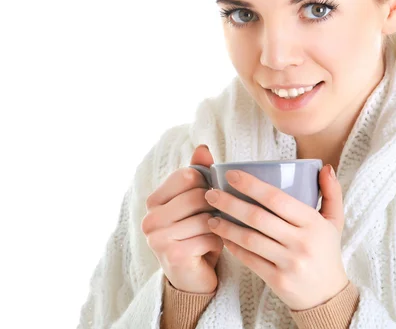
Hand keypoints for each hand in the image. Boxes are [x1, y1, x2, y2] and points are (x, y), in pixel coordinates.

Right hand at [141, 144, 223, 293]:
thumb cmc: (196, 233)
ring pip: (205, 217)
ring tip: (217, 231)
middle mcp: (149, 218)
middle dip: (215, 205)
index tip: (210, 195)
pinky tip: (214, 246)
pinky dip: (219, 241)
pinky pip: (209, 237)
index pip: (187, 175)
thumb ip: (199, 173)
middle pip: (197, 195)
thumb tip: (203, 147)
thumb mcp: (197, 201)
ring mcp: (157, 238)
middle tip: (218, 216)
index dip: (207, 183)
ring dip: (218, 225)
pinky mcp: (172, 255)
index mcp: (154, 200)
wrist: (193, 276)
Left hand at [204, 164, 347, 310]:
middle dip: (230, 203)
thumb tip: (325, 167)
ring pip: (249, 239)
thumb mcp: (335, 221)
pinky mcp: (278, 280)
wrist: (328, 295)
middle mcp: (301, 242)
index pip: (278, 199)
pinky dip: (233, 247)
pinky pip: (250, 260)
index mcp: (313, 222)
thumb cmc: (327, 251)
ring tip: (209, 216)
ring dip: (226, 227)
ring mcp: (289, 263)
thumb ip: (332, 192)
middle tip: (210, 193)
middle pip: (258, 217)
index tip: (231, 175)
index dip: (252, 185)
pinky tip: (222, 237)